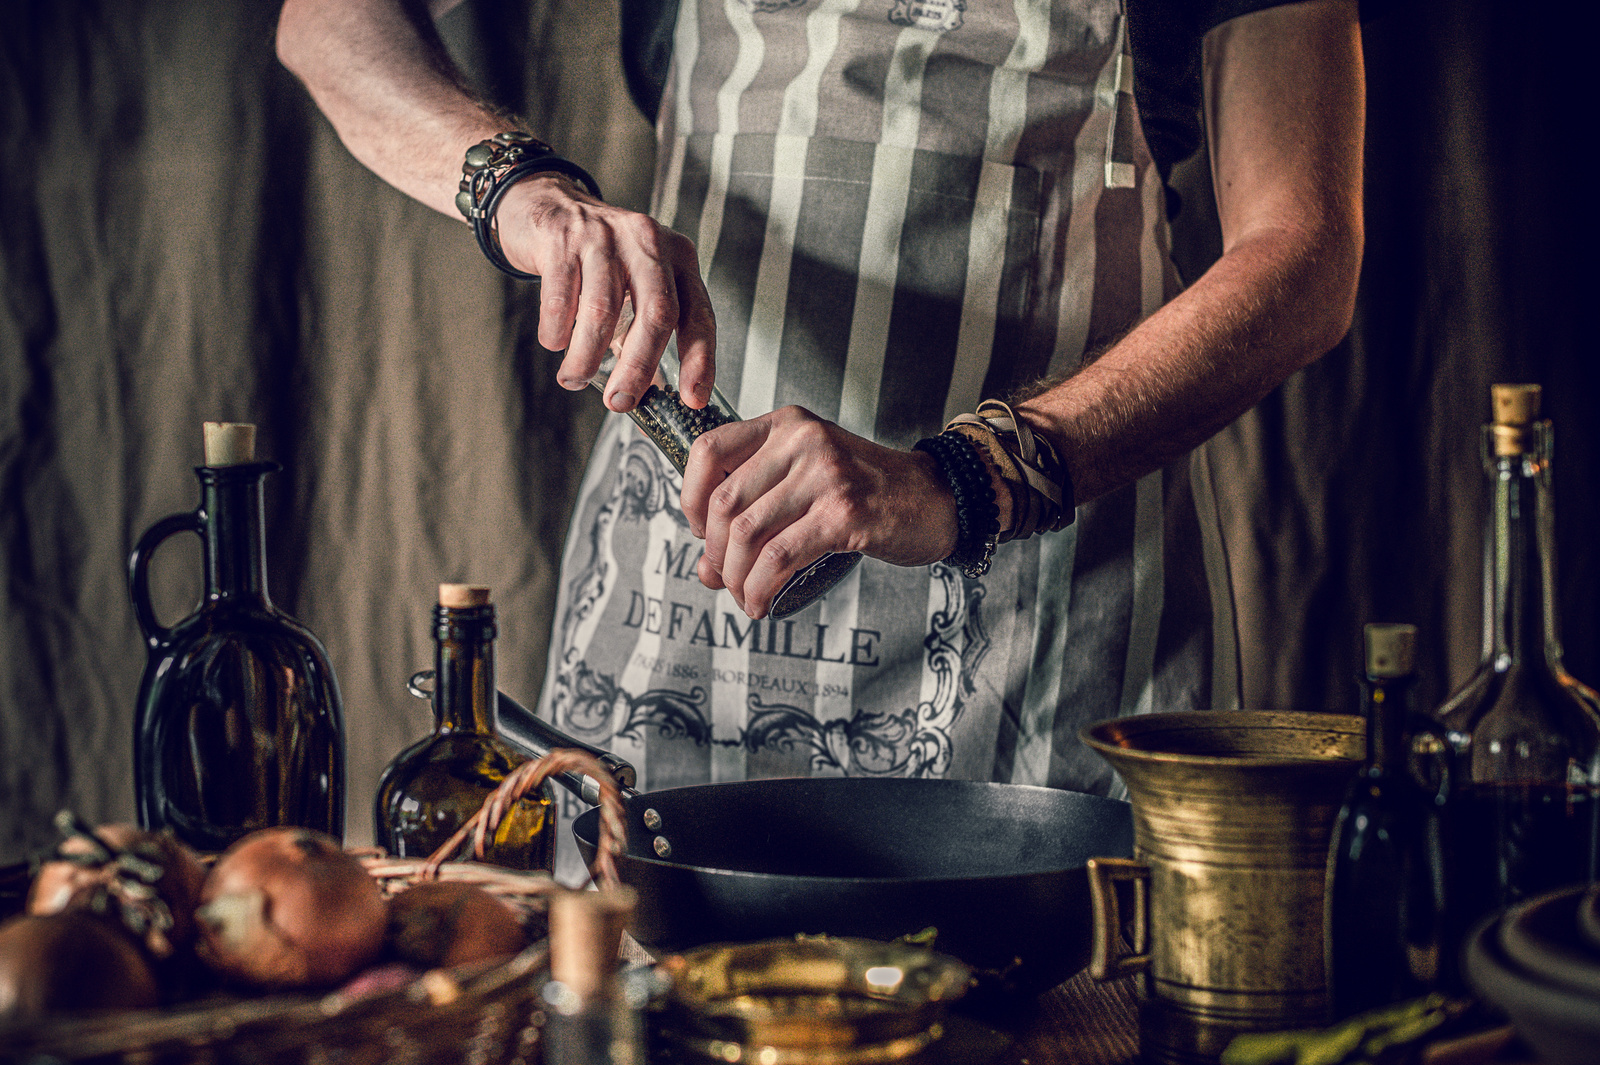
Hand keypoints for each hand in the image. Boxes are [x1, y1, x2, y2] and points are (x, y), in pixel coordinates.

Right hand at [495, 174, 715, 411]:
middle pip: (656, 314)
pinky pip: (561, 298)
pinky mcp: (563, 238)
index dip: (699, 360)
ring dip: (586, 356)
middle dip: (638, 367)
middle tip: (620, 401)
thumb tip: (651, 390)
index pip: (699, 314)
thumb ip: (647, 328)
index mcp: (678, 257)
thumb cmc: (599, 257)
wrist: (548, 203)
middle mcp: (648, 242)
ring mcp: (605, 237)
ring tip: (574, 379)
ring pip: (603, 310)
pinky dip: (556, 331)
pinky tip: (555, 343)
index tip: (692, 400)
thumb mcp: (638, 281)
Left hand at [679, 406, 959, 617]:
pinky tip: (761, 604)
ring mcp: (824, 474)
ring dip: (735, 577)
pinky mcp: (843, 512)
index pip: (708, 450)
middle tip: (724, 577)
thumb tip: (704, 570)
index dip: (689, 498)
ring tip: (744, 596)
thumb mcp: (808, 483)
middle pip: (723, 502)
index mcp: (786, 424)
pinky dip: (760, 588)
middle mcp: (802, 440)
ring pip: (746, 533)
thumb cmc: (870, 493)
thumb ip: (757, 513)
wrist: (938, 498)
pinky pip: (779, 557)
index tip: (699, 532)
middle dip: (713, 552)